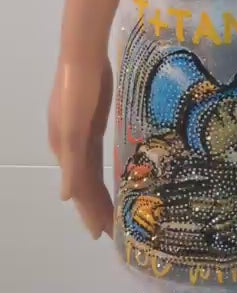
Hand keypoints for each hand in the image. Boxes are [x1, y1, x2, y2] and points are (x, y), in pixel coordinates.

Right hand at [48, 57, 114, 238]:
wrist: (83, 57)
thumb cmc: (79, 92)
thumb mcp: (74, 129)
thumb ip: (72, 162)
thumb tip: (66, 198)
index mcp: (64, 150)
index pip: (79, 190)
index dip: (89, 212)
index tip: (103, 236)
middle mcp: (70, 146)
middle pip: (85, 184)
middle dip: (96, 207)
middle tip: (115, 231)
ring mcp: (81, 133)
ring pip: (91, 170)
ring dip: (100, 191)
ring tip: (115, 210)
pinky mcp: (93, 121)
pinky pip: (97, 154)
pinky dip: (102, 169)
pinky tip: (112, 173)